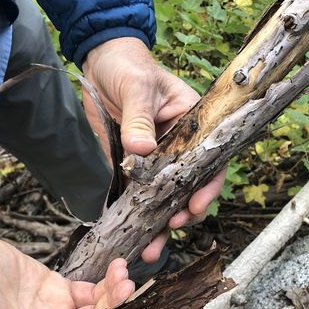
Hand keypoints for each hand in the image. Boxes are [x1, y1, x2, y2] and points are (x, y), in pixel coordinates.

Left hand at [83, 38, 225, 262]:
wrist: (100, 60)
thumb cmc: (129, 66)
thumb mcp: (138, 88)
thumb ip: (139, 120)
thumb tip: (141, 151)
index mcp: (192, 129)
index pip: (209, 163)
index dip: (207, 188)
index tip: (194, 206)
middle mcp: (177, 151)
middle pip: (187, 190)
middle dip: (182, 215)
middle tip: (171, 228)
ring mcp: (153, 163)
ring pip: (161, 201)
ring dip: (157, 226)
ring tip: (149, 249)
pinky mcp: (129, 168)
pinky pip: (133, 197)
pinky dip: (132, 218)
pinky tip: (128, 236)